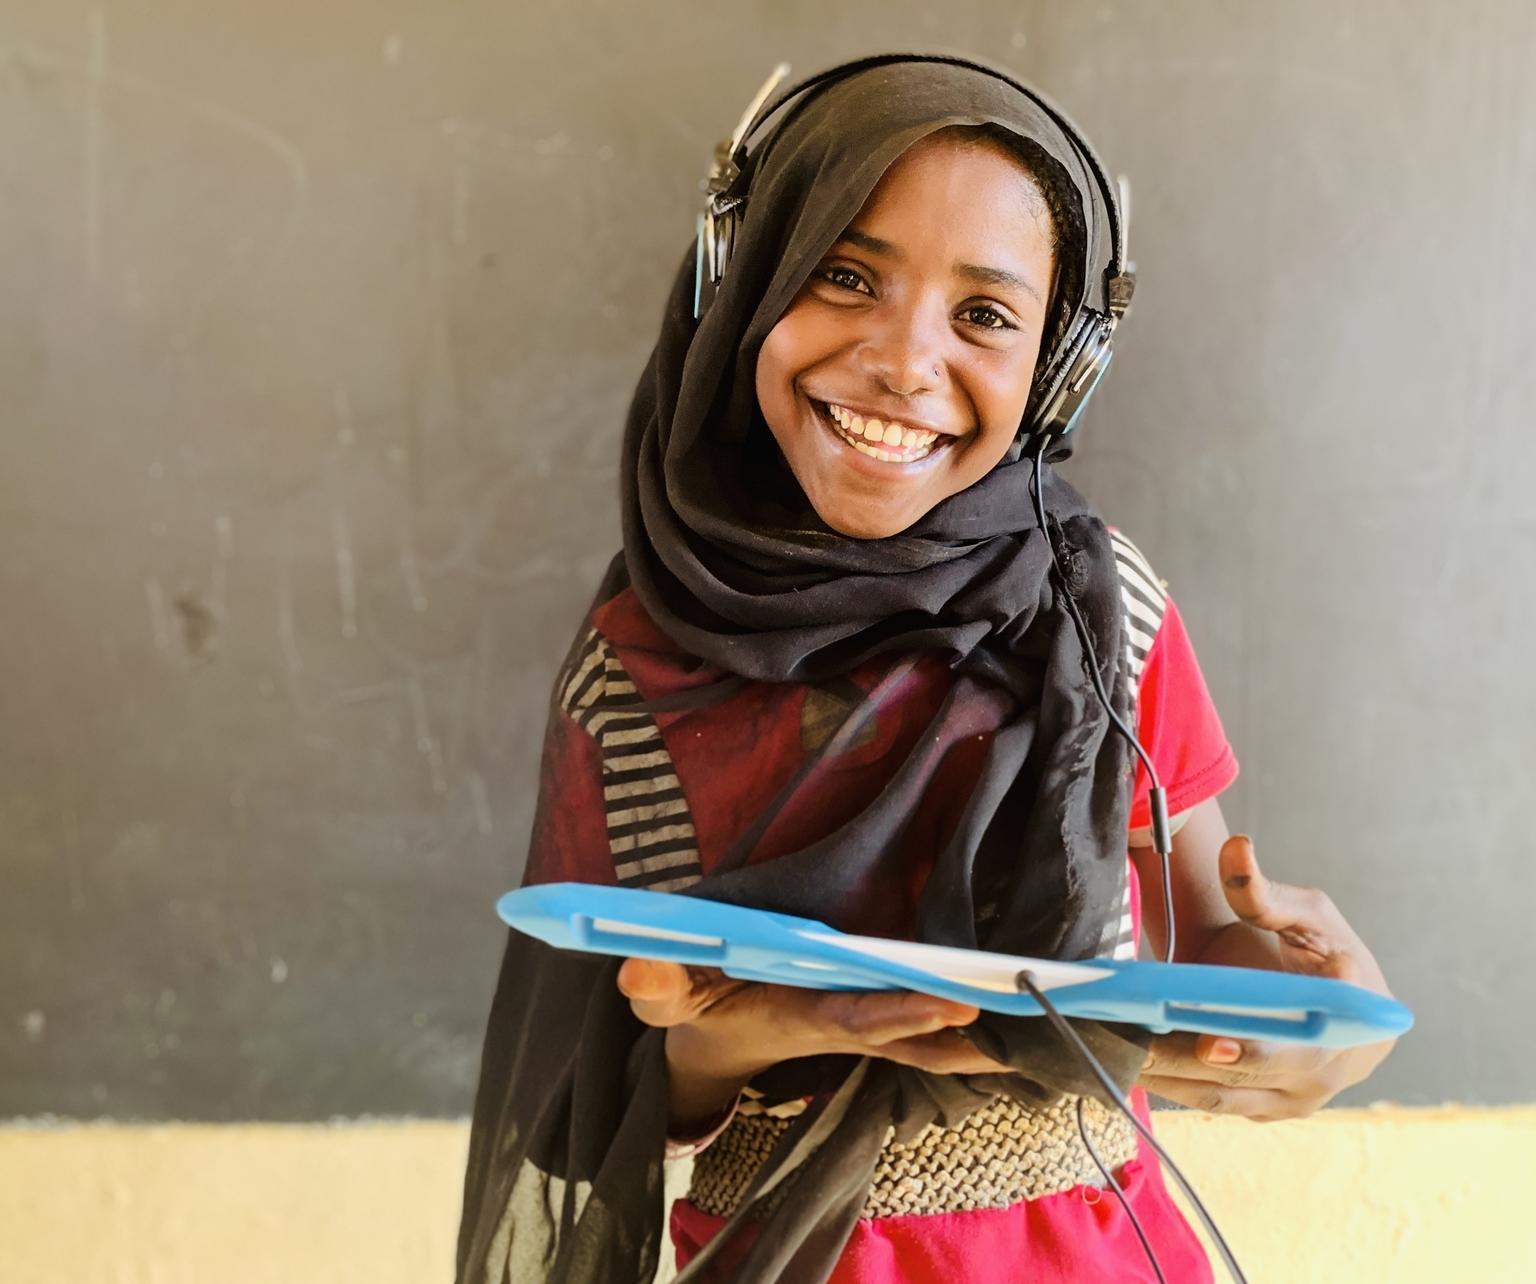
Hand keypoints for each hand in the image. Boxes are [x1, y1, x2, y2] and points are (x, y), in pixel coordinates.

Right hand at [616, 957, 1010, 1129]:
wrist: (714, 1040)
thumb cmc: (697, 1010)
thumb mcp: (670, 997)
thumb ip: (659, 983)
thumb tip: (638, 965)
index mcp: (800, 1014)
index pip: (855, 1017)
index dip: (901, 1013)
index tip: (950, 1005)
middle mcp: (843, 1024)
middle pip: (910, 1031)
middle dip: (963, 1026)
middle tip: (1022, 1010)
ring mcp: (863, 1025)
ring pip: (929, 1038)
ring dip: (981, 1035)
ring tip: (1043, 1018)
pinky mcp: (873, 1017)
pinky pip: (928, 1030)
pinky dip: (972, 1030)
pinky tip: (1020, 1018)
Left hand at [1138, 835, 1396, 1121]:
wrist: (1329, 994)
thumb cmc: (1321, 948)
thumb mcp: (1305, 911)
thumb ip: (1263, 889)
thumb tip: (1236, 847)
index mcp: (1352, 1019)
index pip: (1302, 1043)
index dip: (1254, 1050)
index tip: (1206, 1044)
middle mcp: (1330, 1070)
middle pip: (1247, 1077)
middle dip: (1184, 1063)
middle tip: (1130, 1043)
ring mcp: (1298, 1097)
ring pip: (1224, 1098)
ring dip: (1168, 1079)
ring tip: (1115, 1050)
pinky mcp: (1268, 1108)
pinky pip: (1215, 1103)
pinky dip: (1173, 1086)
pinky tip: (1130, 1062)